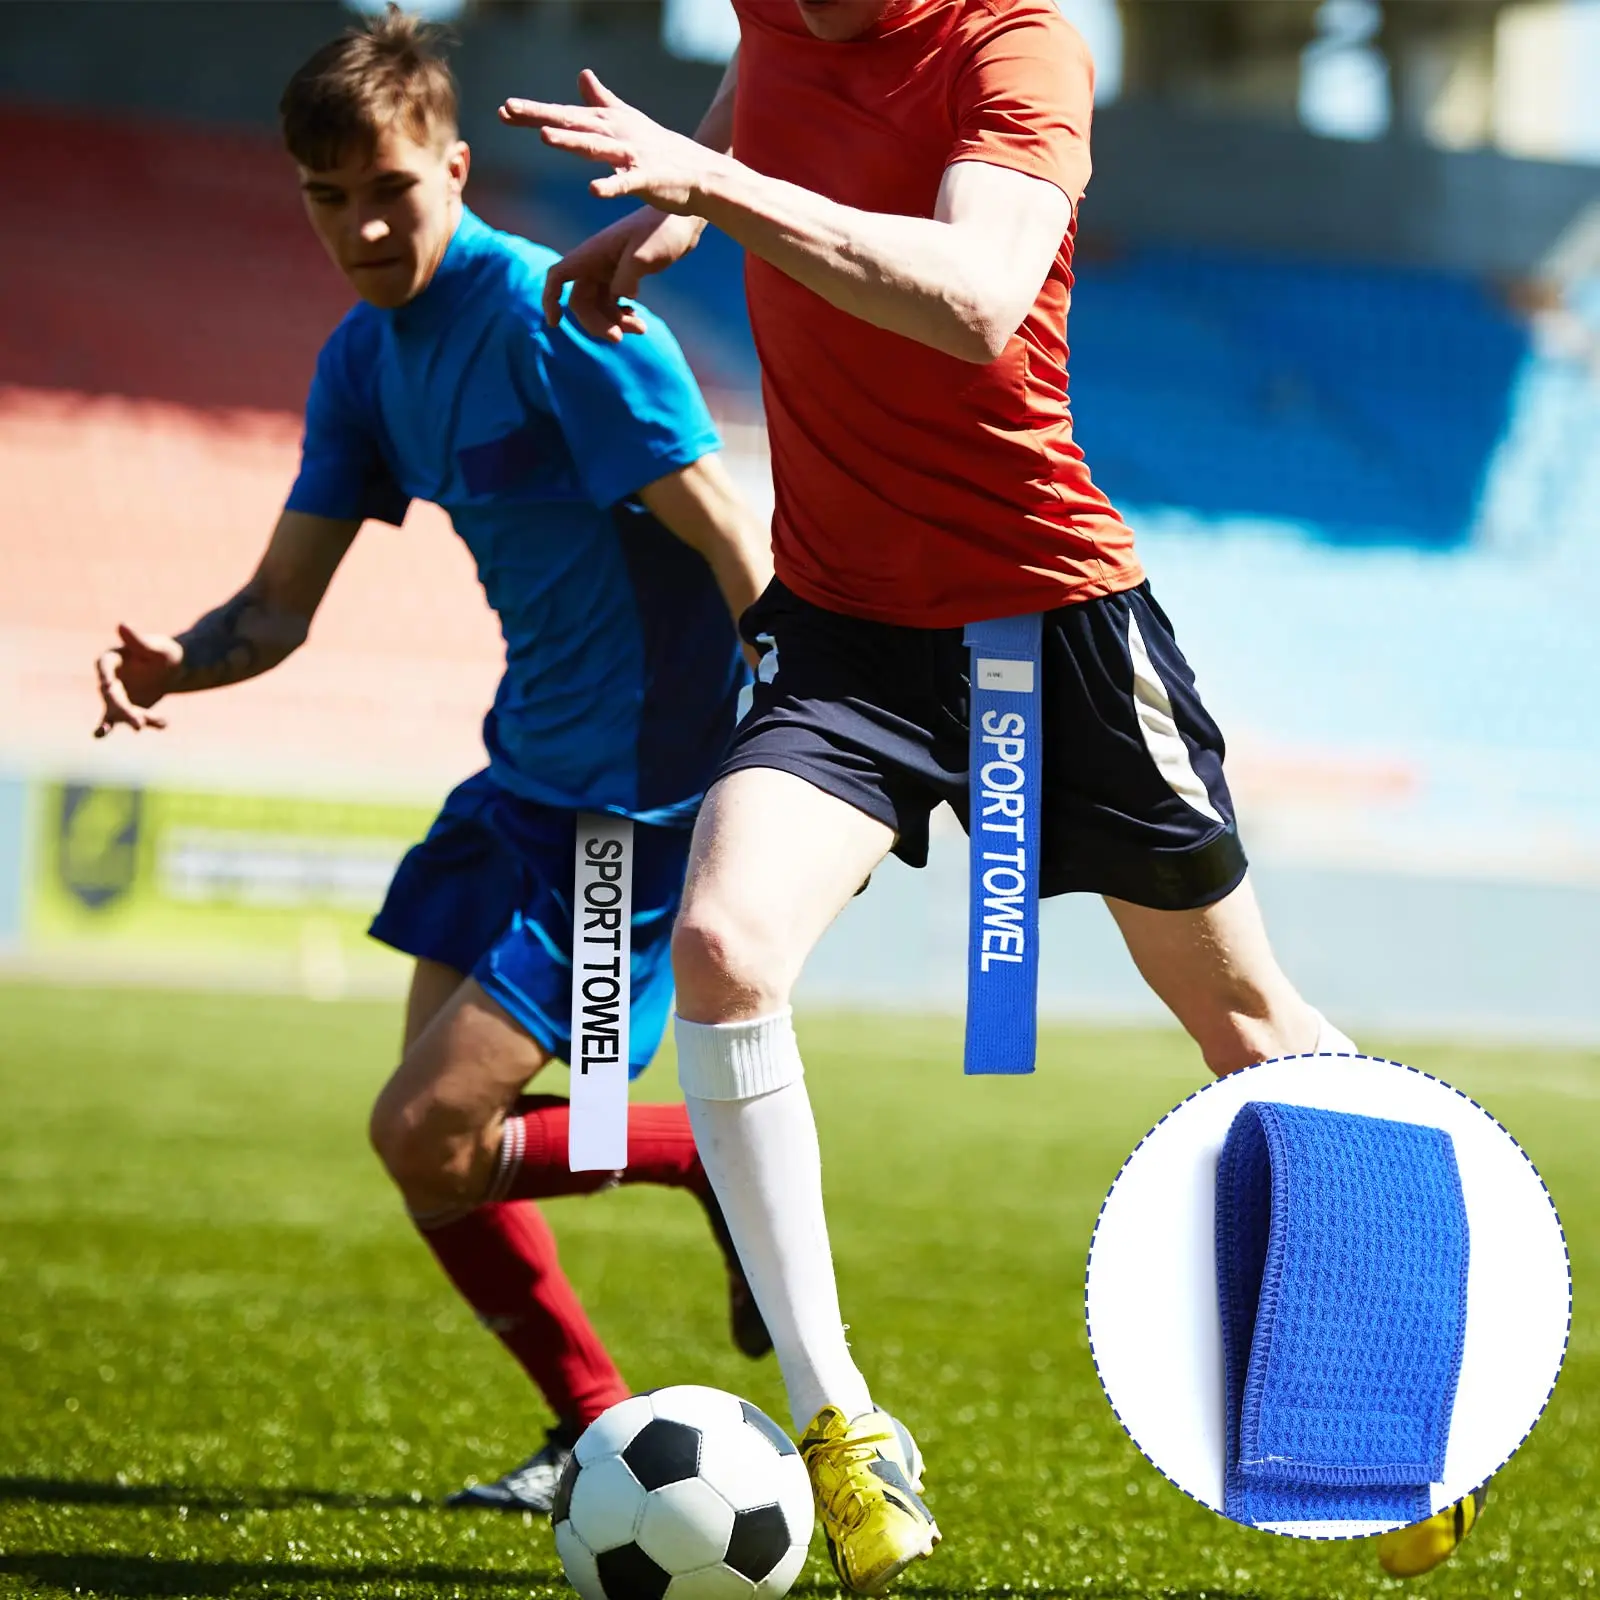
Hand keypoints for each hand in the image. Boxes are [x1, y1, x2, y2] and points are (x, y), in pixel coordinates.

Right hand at [94, 624, 182, 737]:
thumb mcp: (155, 647)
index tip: (109, 683)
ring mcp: (116, 696)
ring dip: (128, 720)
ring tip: (139, 727)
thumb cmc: (163, 653)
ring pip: (117, 711)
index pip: (104, 666)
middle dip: (123, 709)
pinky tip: (137, 732)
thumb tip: (122, 624)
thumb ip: (137, 640)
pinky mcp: (125, 709)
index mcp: (112, 659)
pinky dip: (133, 725)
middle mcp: (109, 679)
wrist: (174, 670)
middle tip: (138, 722)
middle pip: (111, 696)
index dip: (105, 674)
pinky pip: (126, 719)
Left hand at [501, 71, 726, 216]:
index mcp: (608, 124)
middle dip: (540, 117)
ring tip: (544, 137)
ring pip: (596, 148)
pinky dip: (611, 185)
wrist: (701, 172)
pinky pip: (626, 184)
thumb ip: (601, 100)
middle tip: (508, 110)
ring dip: (571, 142)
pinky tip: (594, 190)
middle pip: (572, 125)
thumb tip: (583, 74)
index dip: (534, 112)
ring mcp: (632, 156)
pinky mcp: (648, 180)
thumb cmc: (662, 149)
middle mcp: (616, 134)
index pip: (565, 116)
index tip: (504, 109)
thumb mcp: (628, 119)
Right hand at [541, 207, 705, 341]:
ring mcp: (609, 270)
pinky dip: (622, 315)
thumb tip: (620, 298)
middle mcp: (596, 262)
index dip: (551, 299)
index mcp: (593, 253)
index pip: (558, 276)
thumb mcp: (644, 255)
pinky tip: (638, 320)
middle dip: (597, 323)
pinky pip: (613, 303)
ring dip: (615, 322)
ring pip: (600, 306)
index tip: (555, 323)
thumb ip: (626, 278)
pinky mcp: (624, 276)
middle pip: (581, 301)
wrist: (684, 222)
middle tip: (619, 339)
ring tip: (642, 329)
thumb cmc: (663, 231)